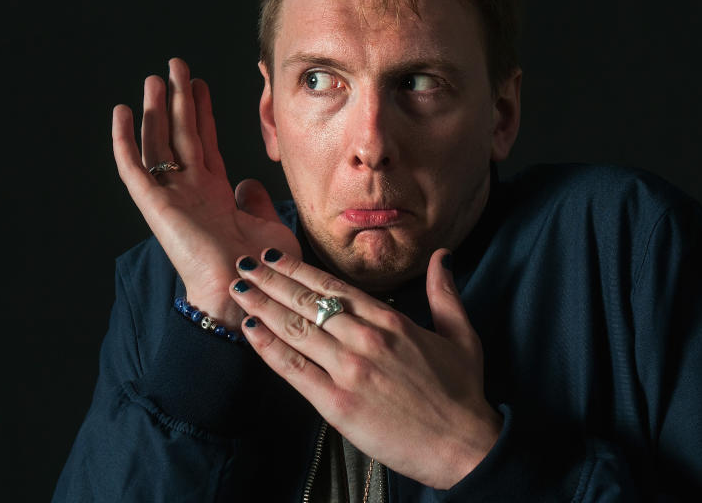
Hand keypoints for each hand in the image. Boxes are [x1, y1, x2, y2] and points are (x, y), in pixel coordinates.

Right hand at [112, 58, 300, 327]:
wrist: (246, 290)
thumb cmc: (263, 267)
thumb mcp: (267, 223)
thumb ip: (255, 199)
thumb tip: (247, 182)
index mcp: (215, 195)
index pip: (204, 142)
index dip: (202, 112)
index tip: (200, 83)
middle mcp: (190, 191)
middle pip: (180, 134)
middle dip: (178, 99)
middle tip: (176, 65)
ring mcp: (171, 197)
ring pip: (159, 143)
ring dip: (155, 110)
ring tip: (154, 77)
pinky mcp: (155, 205)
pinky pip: (133, 168)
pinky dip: (124, 140)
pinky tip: (121, 112)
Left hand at [229, 247, 501, 488]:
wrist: (463, 445)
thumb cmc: (462, 393)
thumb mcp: (460, 335)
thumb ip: (444, 293)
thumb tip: (441, 256)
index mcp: (390, 320)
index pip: (333, 285)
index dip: (298, 269)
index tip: (275, 258)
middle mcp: (365, 338)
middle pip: (306, 301)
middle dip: (270, 281)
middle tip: (243, 264)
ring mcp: (349, 370)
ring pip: (295, 329)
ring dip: (262, 306)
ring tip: (238, 290)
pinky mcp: (337, 403)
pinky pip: (294, 370)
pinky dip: (269, 348)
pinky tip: (251, 330)